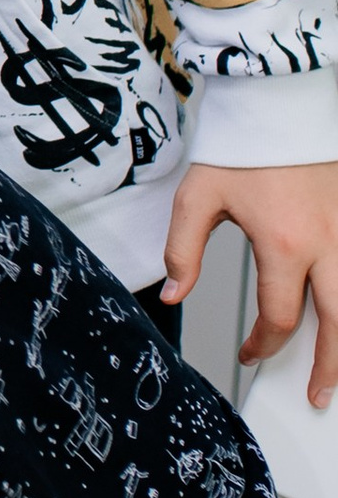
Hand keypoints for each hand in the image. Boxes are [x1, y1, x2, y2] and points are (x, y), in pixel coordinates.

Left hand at [168, 157, 337, 408]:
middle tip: (317, 394)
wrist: (282, 103)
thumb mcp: (199, 197)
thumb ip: (184, 250)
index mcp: (284, 242)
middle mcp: (328, 242)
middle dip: (330, 366)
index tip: (252, 353)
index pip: (280, 317)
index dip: (264, 345)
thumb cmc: (243, 146)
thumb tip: (175, 294)